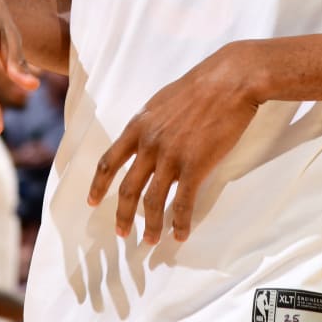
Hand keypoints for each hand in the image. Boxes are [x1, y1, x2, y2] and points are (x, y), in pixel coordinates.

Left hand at [87, 44, 261, 244]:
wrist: (229, 80)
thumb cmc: (200, 86)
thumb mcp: (163, 101)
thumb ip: (151, 123)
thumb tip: (146, 138)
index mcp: (139, 126)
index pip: (110, 161)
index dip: (99, 184)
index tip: (92, 200)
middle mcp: (149, 144)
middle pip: (128, 188)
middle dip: (122, 214)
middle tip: (120, 232)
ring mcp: (171, 156)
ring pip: (153, 201)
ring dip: (150, 225)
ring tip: (151, 241)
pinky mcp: (195, 166)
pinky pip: (183, 203)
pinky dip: (180, 222)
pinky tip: (181, 235)